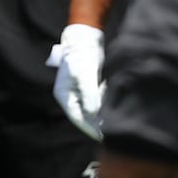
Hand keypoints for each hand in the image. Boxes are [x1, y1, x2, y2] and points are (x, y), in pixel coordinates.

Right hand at [51, 23, 105, 139]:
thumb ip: (89, 95)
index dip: (89, 128)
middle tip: (112, 132)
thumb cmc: (81, 56)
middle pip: (84, 115)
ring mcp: (78, 92)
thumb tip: (94, 114)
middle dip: (97, 123)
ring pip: (92, 110)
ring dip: (102, 112)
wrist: (86, 40)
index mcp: (63, 95)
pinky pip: (97, 102)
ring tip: (113, 117)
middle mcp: (69, 95)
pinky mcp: (88, 88)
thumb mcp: (84, 75)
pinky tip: (111, 102)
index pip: (76, 117)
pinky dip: (104, 103)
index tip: (101, 137)